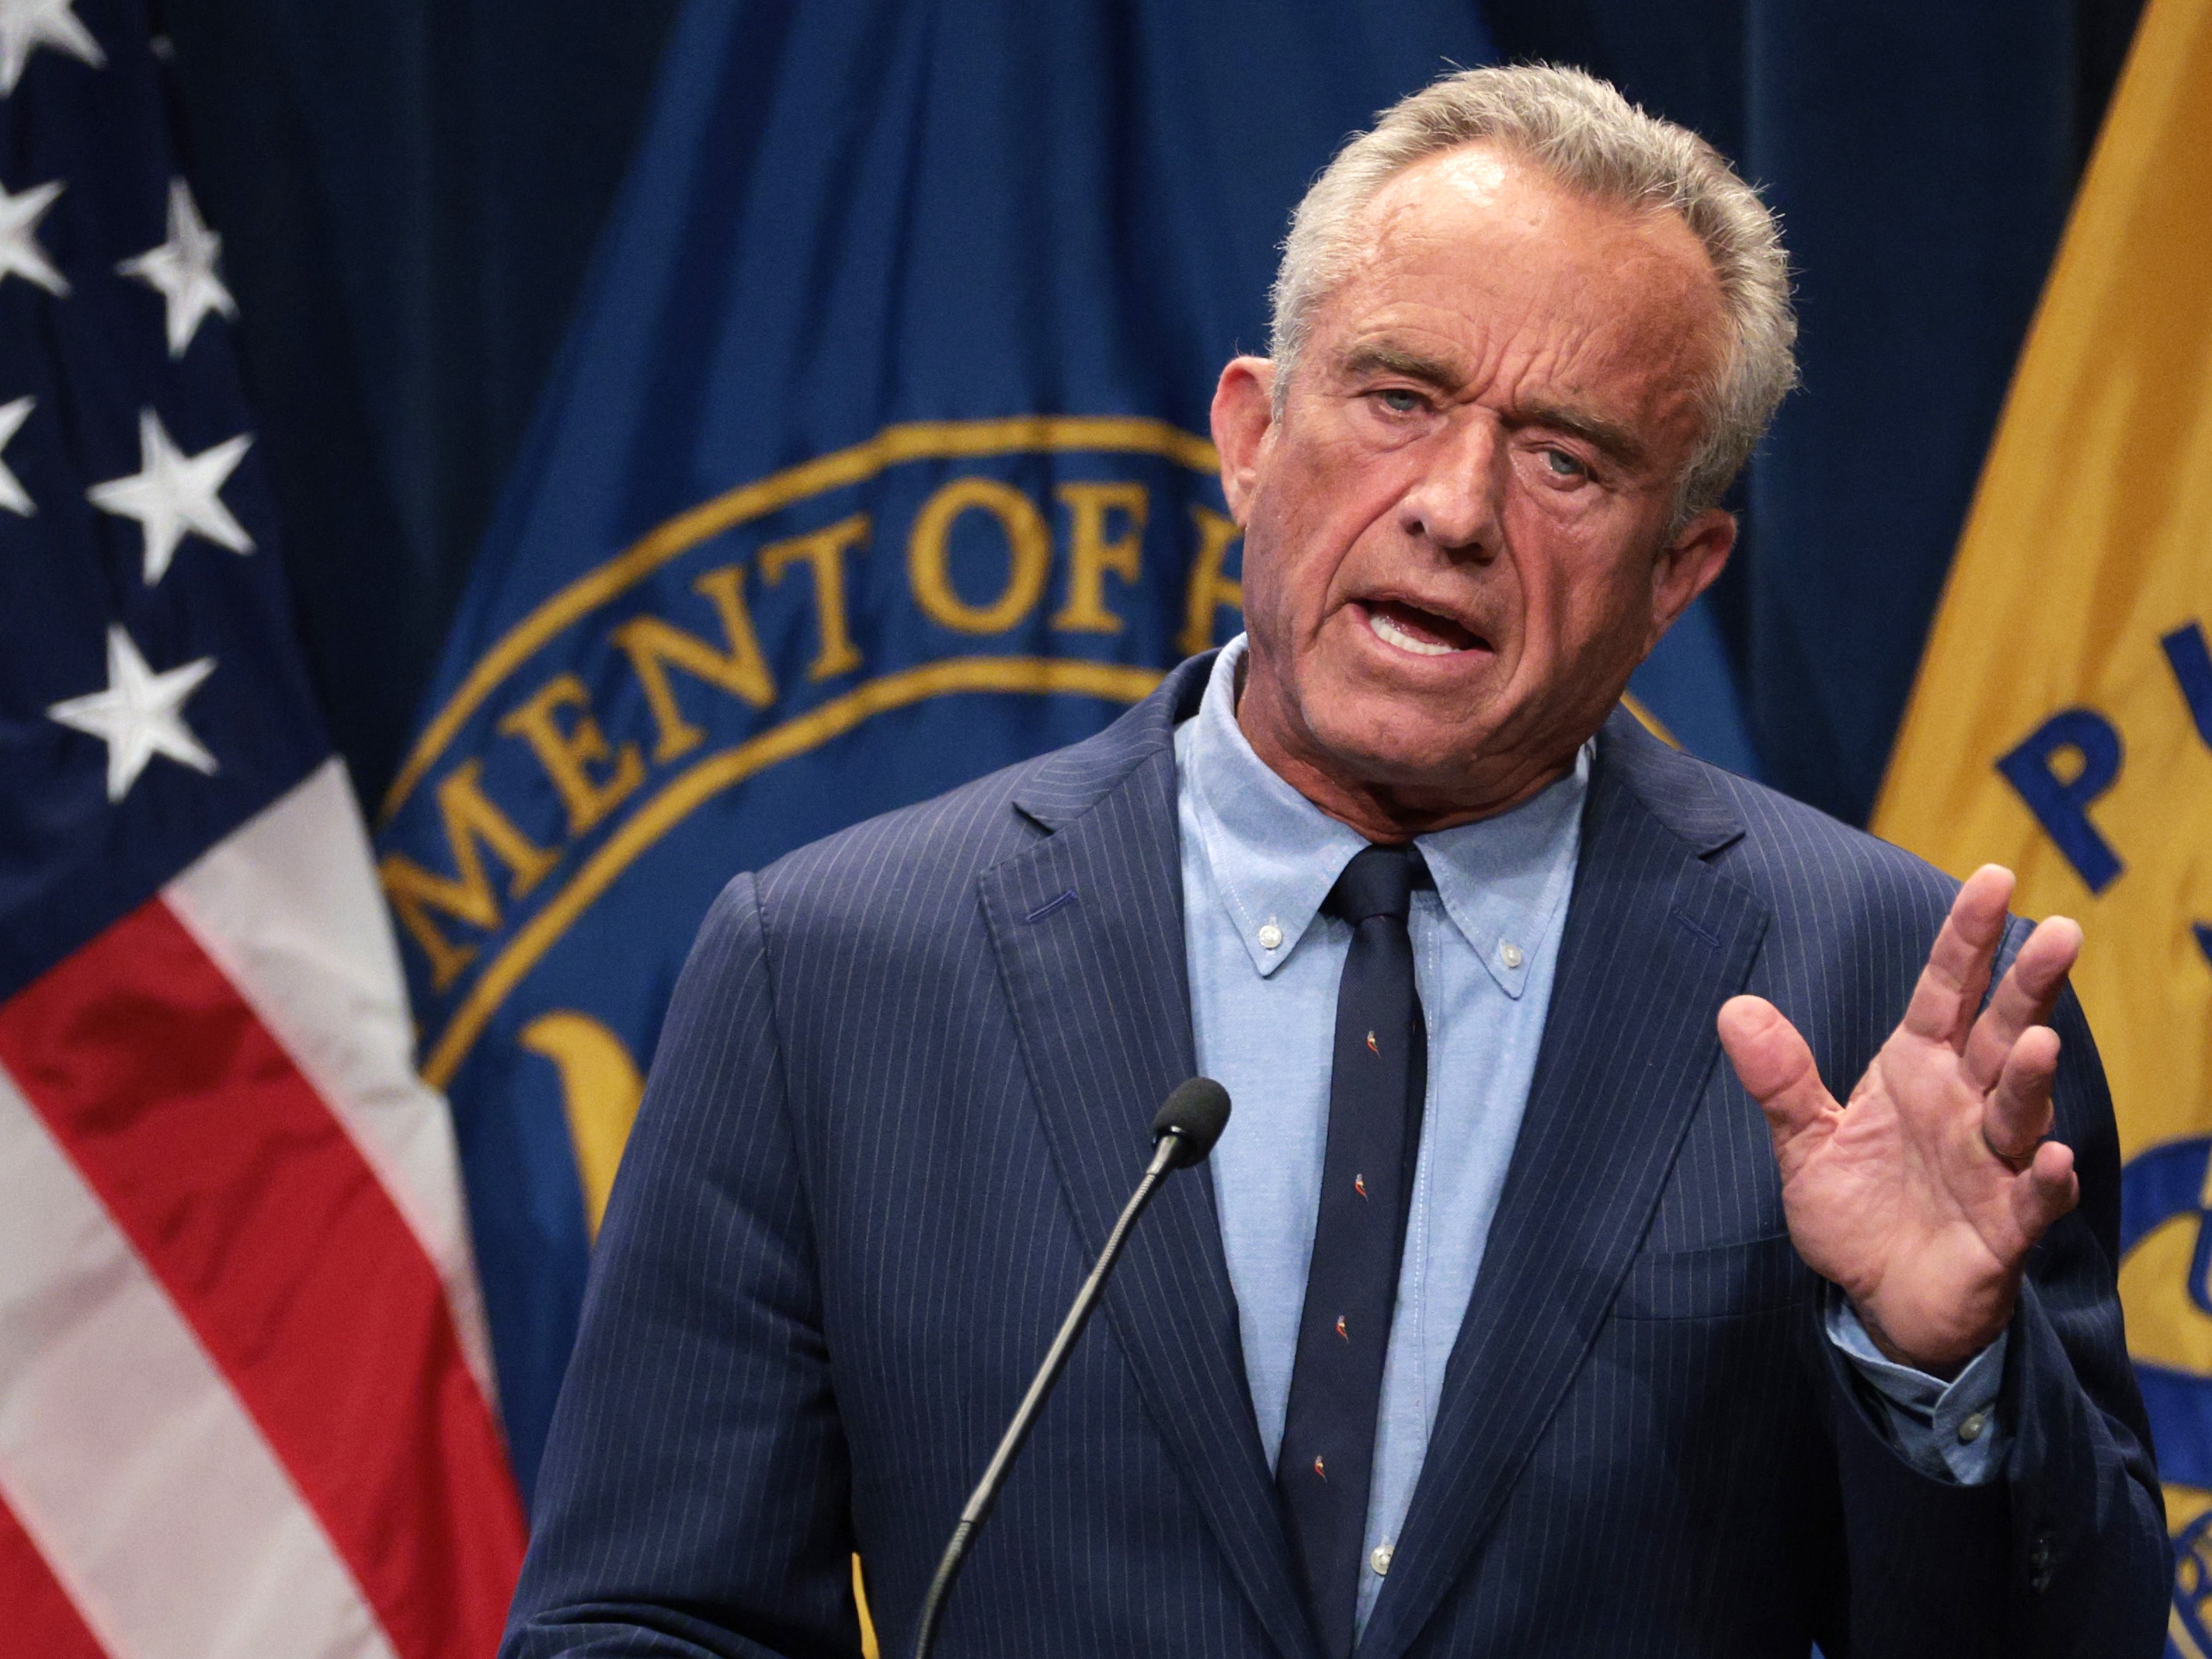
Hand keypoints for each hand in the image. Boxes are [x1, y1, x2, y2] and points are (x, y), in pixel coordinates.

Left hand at [1717, 865, 2081, 1374]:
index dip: (1968, 939)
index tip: (1994, 878)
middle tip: (2061, 930)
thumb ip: (1781, 1078)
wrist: (1882, 1300)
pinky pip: (2032, 1199)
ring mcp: (1992, 1164)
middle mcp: (1965, 1104)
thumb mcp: (1807, 1141)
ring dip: (2034, 1078)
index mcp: (1919, 1069)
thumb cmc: (1857, 1210)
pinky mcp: (2006, 1227)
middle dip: (2028, 985)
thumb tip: (1734, 1008)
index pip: (1945, 991)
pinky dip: (2045, 1182)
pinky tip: (2054, 1161)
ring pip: (2020, 1109)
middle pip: (2000, 1033)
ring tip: (2040, 1041)